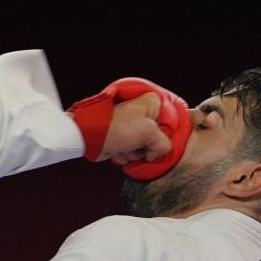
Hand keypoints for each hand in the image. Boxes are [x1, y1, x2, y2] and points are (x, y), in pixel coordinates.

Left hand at [66, 77, 191, 177]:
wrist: (91, 137)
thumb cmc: (118, 128)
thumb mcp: (150, 133)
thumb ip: (163, 144)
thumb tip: (155, 155)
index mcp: (152, 104)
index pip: (169, 125)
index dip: (163, 136)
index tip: (155, 139)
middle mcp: (142, 114)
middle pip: (156, 140)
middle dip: (145, 147)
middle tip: (136, 142)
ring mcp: (131, 128)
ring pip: (143, 150)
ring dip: (133, 153)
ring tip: (124, 145)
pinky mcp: (122, 140)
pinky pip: (130, 154)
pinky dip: (123, 155)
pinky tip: (117, 149)